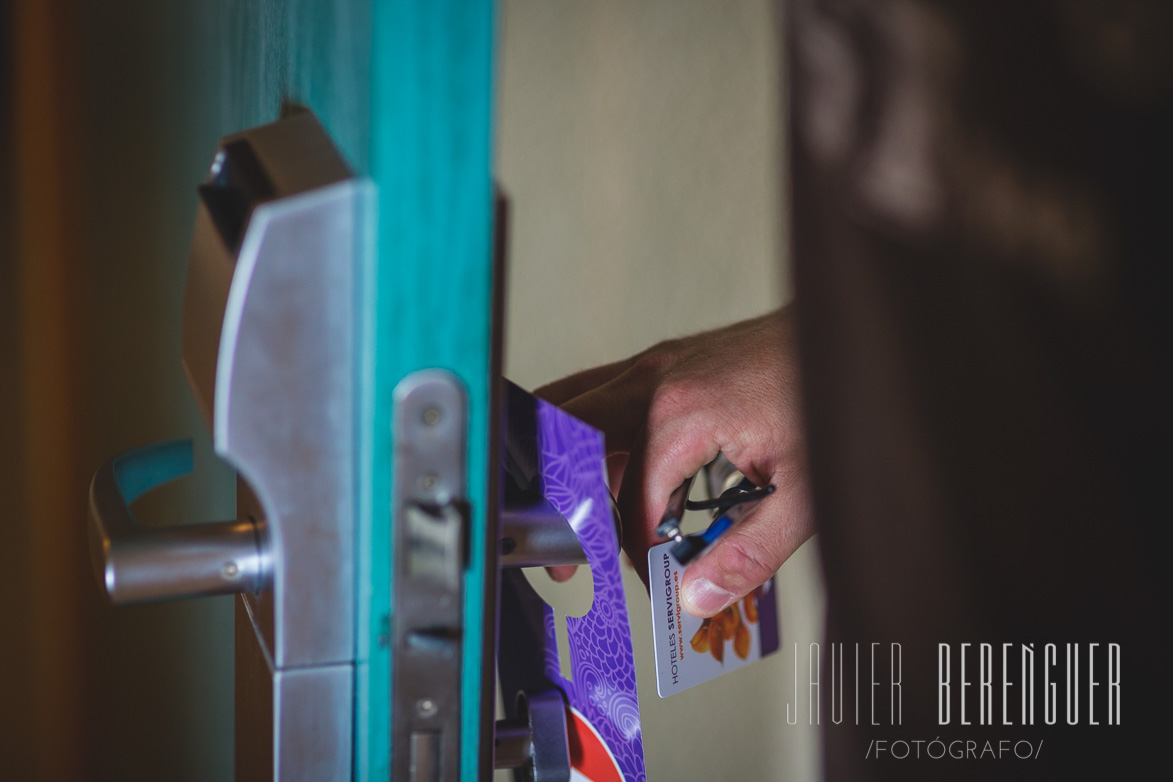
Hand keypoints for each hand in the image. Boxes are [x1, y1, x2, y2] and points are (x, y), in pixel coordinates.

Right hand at [534, 306, 812, 617]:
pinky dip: (592, 435)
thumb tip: (698, 594)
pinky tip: (609, 468)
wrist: (854, 334)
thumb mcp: (804, 493)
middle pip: (572, 442)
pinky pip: (604, 395)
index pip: (630, 501)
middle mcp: (657, 381)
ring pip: (577, 410)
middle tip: (566, 558)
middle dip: (564, 505)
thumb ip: (749, 552)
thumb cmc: (836, 397)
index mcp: (682, 415)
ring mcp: (659, 365)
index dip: (636, 551)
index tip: (656, 577)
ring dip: (569, 463)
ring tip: (576, 516)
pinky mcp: (668, 360)